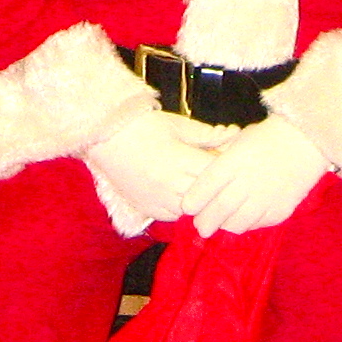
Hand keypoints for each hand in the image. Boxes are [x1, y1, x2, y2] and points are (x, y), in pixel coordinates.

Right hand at [81, 109, 227, 223]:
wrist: (107, 138)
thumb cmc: (145, 127)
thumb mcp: (179, 125)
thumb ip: (207, 134)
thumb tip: (234, 134)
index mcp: (179, 160)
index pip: (214, 173)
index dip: (225, 168)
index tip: (231, 163)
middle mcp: (169, 184)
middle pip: (206, 195)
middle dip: (216, 186)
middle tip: (222, 178)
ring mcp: (158, 200)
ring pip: (192, 210)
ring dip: (200, 200)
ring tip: (201, 187)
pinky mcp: (148, 209)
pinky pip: (173, 216)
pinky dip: (182, 208)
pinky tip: (183, 194)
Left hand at [180, 115, 328, 236]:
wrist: (305, 141)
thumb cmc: (267, 138)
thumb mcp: (238, 142)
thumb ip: (220, 163)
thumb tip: (200, 184)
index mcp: (234, 161)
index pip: (207, 186)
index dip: (194, 200)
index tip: (187, 207)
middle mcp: (248, 182)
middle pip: (219, 209)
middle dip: (204, 221)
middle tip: (200, 225)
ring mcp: (265, 198)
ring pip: (236, 223)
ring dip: (224, 226)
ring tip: (220, 224)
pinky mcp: (279, 210)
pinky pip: (256, 225)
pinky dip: (246, 224)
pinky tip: (243, 218)